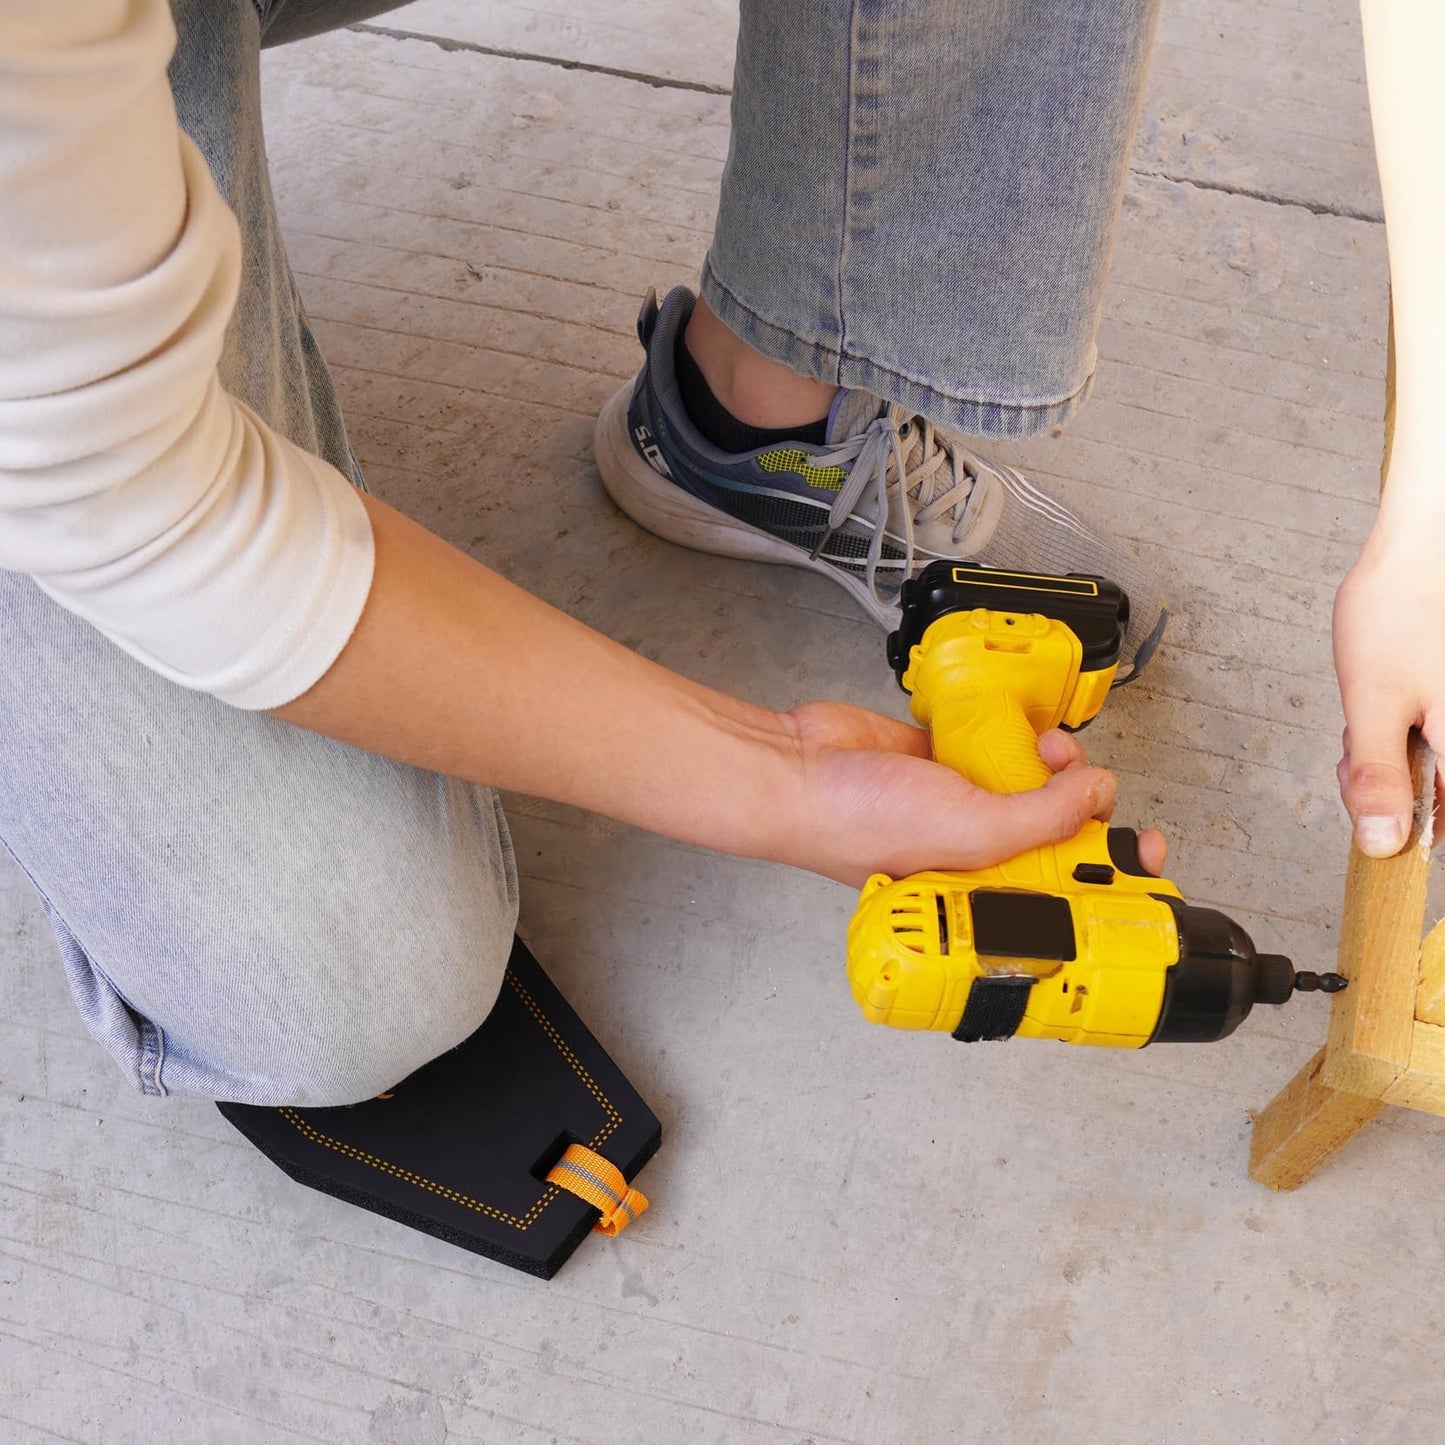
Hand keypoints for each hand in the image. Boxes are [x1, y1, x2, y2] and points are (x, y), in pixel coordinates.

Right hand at [770, 702, 1166, 886]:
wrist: (800, 769)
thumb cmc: (858, 825)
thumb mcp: (972, 830)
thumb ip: (1043, 818)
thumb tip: (1100, 795)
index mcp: (982, 894)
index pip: (1063, 896)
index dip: (1109, 878)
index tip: (1146, 853)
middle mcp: (977, 856)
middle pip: (1058, 836)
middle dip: (1086, 809)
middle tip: (1092, 788)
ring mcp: (963, 808)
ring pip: (1036, 789)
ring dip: (1057, 767)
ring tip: (1049, 751)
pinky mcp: (947, 764)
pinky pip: (1001, 751)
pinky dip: (1020, 739)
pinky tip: (1027, 732)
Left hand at [1334, 507, 1444, 854]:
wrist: (1422, 548)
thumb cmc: (1398, 612)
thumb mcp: (1372, 705)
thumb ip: (1376, 779)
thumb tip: (1380, 843)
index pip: (1439, 827)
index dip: (1391, 818)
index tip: (1361, 787)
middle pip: (1429, 795)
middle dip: (1381, 771)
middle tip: (1359, 733)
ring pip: (1424, 762)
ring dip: (1386, 744)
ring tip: (1379, 697)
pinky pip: (1427, 730)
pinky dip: (1398, 721)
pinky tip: (1388, 689)